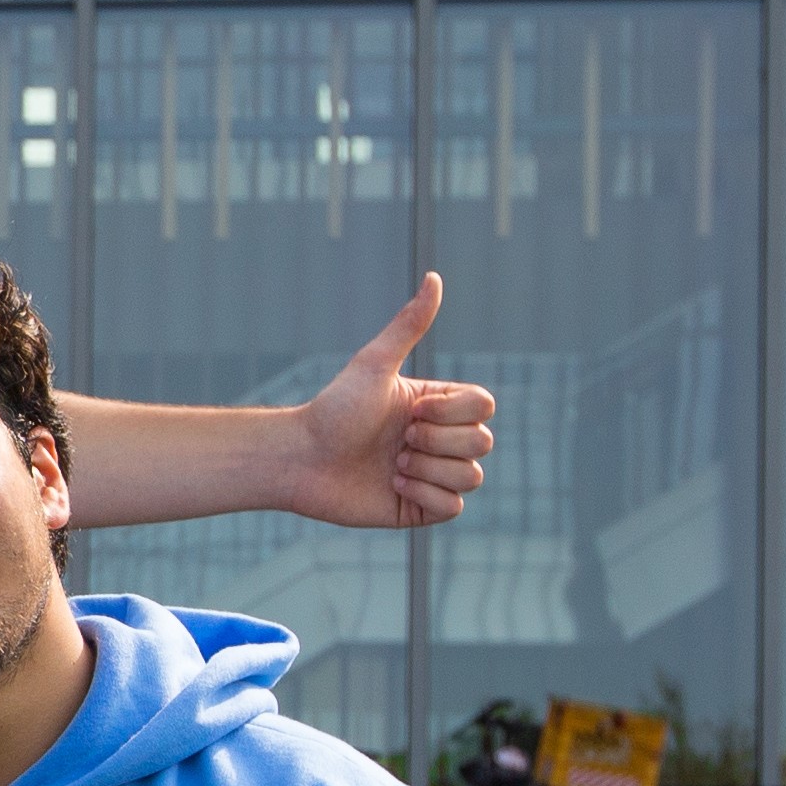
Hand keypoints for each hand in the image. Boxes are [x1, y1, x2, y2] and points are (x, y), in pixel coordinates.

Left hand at [289, 278, 496, 528]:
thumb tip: (435, 276)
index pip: (483, 406)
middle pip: (482, 442)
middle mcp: (439, 438)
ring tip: (392, 464)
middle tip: (397, 439)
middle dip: (436, 441)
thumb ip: (409, 325)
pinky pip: (454, 508)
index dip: (452, 412)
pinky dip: (425, 496)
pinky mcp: (421, 507)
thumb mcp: (374, 364)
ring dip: (428, 469)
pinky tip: (394, 486)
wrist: (302, 460)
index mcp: (437, 405)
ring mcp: (433, 474)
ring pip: (471, 476)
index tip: (410, 410)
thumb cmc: (334, 409)